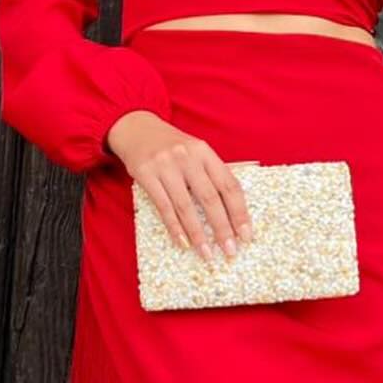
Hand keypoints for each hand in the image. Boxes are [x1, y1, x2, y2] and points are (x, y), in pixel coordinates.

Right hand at [104, 110, 255, 263]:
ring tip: (207, 254)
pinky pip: (163, 207)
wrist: (136, 128)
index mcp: (205, 152)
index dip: (240, 212)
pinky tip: (183, 243)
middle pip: (210, 198)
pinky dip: (174, 227)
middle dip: (222, 228)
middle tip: (230, 251)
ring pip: (186, 206)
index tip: (246, 235)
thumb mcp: (195, 152)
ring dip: (198, 234)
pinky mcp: (146, 174)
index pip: (229, 185)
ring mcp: (165, 165)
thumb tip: (234, 212)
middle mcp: (187, 156)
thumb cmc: (172, 147)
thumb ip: (212, 174)